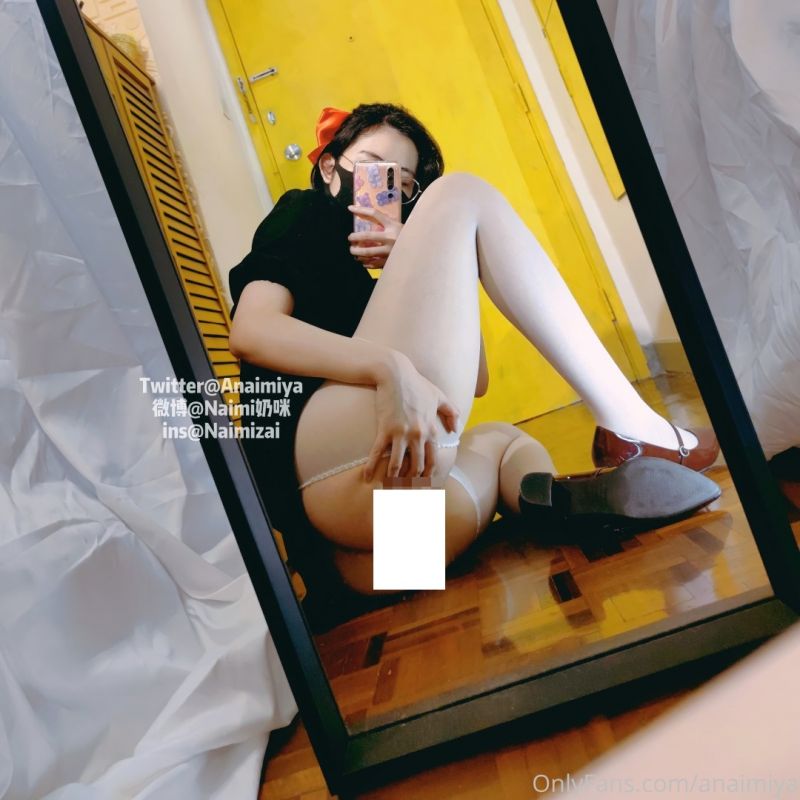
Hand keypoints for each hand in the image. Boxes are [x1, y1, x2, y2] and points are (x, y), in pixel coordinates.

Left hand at [348, 205, 402, 268]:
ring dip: (357, 252)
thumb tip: (367, 221)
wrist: (421, 249)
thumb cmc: (407, 236)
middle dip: (354, 237)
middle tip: (350, 239)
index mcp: (392, 226)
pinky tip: (363, 261)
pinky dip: (366, 263)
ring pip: (368, 252)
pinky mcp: (390, 262)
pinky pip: (374, 263)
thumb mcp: (397, 226)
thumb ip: (384, 224)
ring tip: (353, 252)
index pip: (374, 214)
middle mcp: (390, 238)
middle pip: (367, 236)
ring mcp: (389, 251)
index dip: (361, 210)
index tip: (350, 208)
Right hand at [363, 352, 460, 481]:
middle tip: (404, 491)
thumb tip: (456, 430)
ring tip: (388, 488)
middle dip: (410, 481)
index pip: (432, 459)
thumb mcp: (440, 396)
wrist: (396, 373)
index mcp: (431, 430)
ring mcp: (401, 433)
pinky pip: (377, 453)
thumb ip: (452, 413)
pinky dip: (371, 467)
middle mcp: (418, 435)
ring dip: (393, 479)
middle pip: (416, 466)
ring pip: (398, 464)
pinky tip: (366, 478)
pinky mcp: (384, 429)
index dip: (428, 475)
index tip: (423, 485)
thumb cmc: (417, 384)